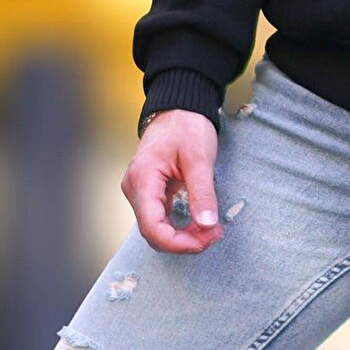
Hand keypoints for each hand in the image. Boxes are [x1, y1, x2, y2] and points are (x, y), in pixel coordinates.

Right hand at [121, 110, 222, 253]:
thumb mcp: (199, 158)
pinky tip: (199, 223)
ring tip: (210, 231)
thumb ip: (202, 193)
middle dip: (184, 241)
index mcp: (142, 179)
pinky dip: (179, 225)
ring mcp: (140, 191)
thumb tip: (208, 226)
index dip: (178, 243)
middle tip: (214, 236)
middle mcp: (134, 189)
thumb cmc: (187, 125)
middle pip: (153, 232)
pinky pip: (161, 217)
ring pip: (157, 227)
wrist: (180, 106)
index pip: (152, 227)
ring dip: (183, 235)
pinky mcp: (150, 191)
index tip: (206, 241)